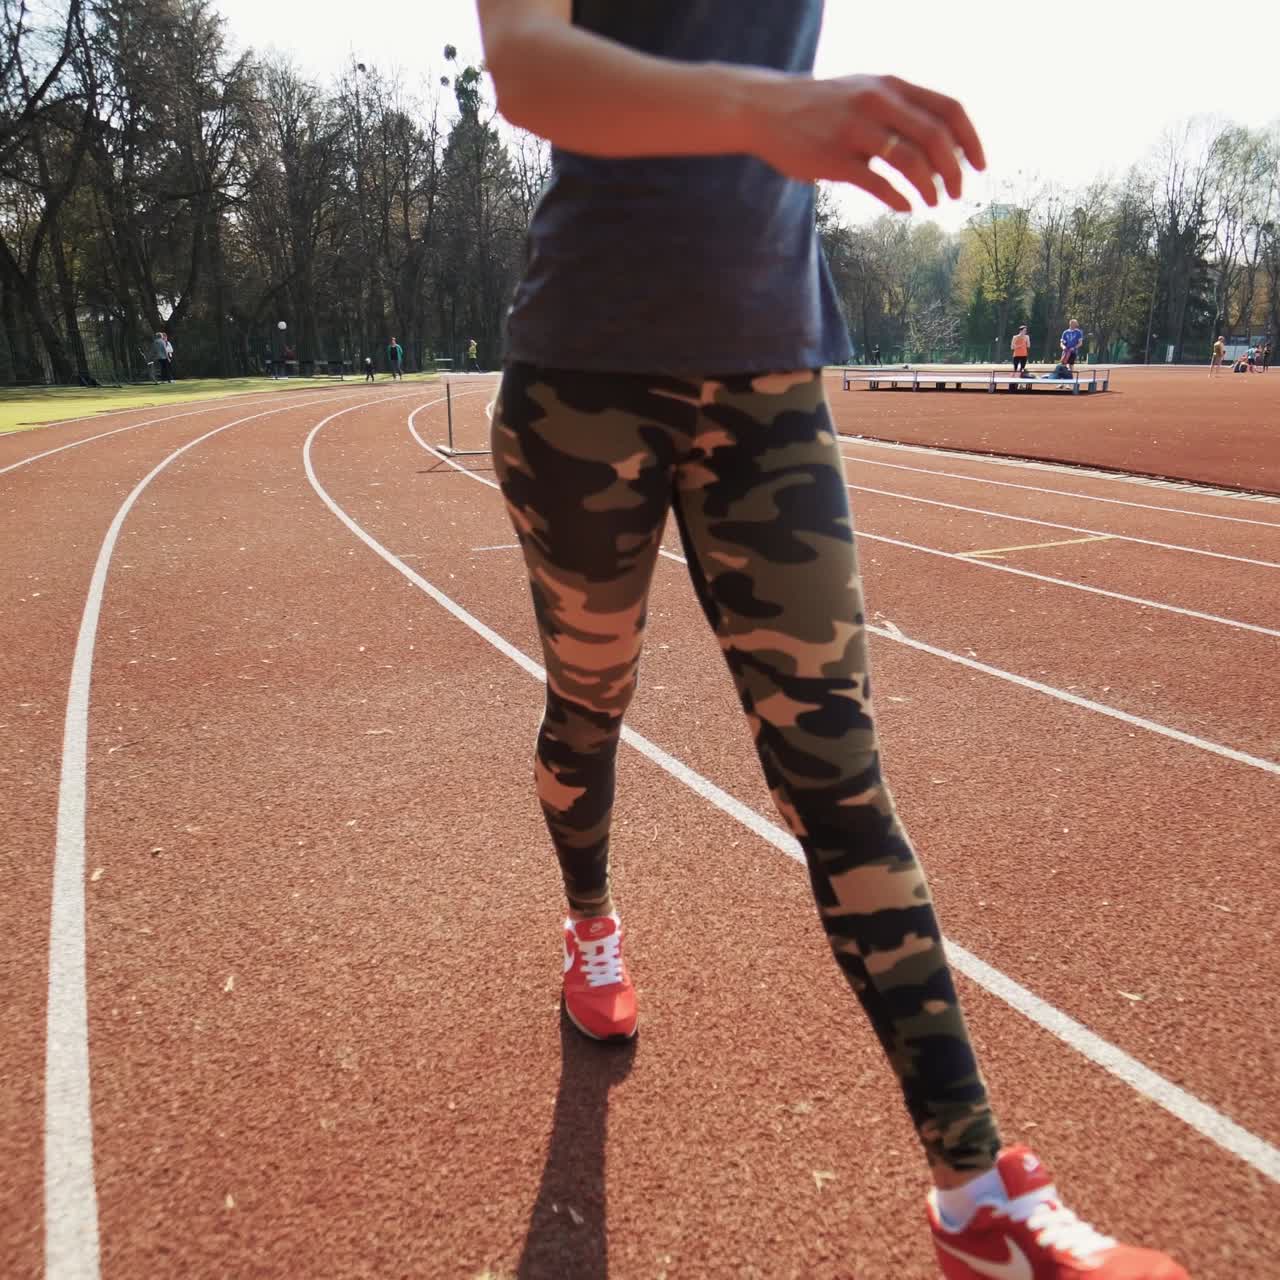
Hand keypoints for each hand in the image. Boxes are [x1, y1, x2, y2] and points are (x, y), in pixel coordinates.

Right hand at [751, 73, 984, 212]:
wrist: (767, 109)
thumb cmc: (824, 107)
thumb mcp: (866, 92)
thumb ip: (901, 111)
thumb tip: (943, 148)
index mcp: (891, 85)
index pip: (949, 109)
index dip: (971, 140)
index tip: (980, 166)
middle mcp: (877, 102)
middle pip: (935, 137)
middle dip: (954, 171)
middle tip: (958, 194)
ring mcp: (855, 130)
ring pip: (910, 160)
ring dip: (929, 187)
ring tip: (932, 203)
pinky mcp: (833, 159)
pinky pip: (878, 183)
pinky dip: (898, 198)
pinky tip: (906, 208)